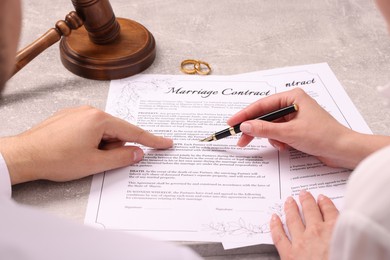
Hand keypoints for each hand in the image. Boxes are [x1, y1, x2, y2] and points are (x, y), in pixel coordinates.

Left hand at [0, 106, 172, 183]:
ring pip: (102, 131)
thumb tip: (137, 153)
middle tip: (99, 160)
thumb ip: (122, 157)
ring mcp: (78, 113)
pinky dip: (90, 141)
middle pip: (116, 131)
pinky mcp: (68, 118)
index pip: (133, 132)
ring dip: (100, 145)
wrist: (25, 155)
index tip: (166, 143)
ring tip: (81, 156)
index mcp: (100, 119)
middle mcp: (90, 111)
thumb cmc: (56, 159)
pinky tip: (76, 150)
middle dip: (113, 147)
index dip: (152, 140)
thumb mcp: (95, 163)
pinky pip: (89, 129)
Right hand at [227, 88, 383, 168]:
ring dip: (270, 137)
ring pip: (271, 126)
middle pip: (264, 116)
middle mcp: (292, 104)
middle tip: (241, 140)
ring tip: (278, 146)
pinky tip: (286, 147)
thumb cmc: (323, 136)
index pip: (262, 105)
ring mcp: (295, 116)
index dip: (245, 115)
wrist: (344, 150)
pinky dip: (279, 141)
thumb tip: (245, 126)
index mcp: (292, 97)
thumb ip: (265, 129)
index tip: (231, 123)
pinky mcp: (297, 128)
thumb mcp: (289, 133)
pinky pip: (279, 133)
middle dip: (255, 129)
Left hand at [270, 190, 338, 259]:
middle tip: (303, 194)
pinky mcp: (289, 253)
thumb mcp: (350, 246)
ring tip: (289, 200)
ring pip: (293, 219)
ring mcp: (301, 241)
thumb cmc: (342, 259)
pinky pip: (279, 235)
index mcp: (336, 230)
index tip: (322, 198)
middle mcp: (317, 232)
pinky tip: (273, 218)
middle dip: (306, 201)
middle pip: (310, 211)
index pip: (330, 211)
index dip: (325, 203)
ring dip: (290, 208)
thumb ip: (343, 233)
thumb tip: (343, 229)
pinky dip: (275, 225)